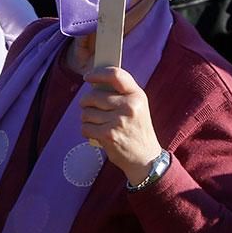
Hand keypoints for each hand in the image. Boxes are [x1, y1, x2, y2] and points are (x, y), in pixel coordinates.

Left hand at [80, 67, 162, 184]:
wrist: (146, 159)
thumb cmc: (137, 129)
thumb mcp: (137, 106)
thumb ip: (120, 93)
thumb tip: (94, 83)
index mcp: (137, 95)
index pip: (115, 75)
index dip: (98, 73)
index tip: (87, 77)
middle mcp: (129, 106)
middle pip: (93, 96)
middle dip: (87, 103)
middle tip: (91, 109)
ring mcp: (118, 121)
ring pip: (86, 112)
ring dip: (87, 119)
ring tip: (98, 124)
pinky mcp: (109, 135)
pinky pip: (85, 127)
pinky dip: (87, 131)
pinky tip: (96, 134)